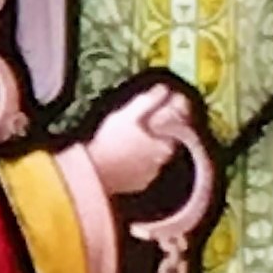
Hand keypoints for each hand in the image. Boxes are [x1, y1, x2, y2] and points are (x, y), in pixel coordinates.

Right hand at [82, 74, 204, 199]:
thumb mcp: (127, 114)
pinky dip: (140, 159)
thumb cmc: (110, 141)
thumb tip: (164, 89)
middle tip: (149, 115)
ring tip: (133, 136)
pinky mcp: (141, 183)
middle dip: (163, 124)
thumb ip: (148, 101)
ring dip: (151, 143)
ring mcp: (154, 171)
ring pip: (157, 151)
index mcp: (166, 137)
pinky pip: (146, 166)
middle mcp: (165, 156)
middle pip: (170, 134)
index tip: (172, 95)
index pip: (179, 115)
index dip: (176, 103)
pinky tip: (126, 155)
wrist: (93, 174)